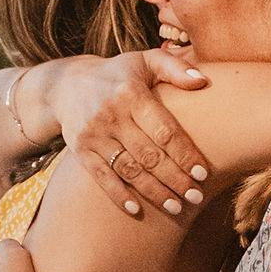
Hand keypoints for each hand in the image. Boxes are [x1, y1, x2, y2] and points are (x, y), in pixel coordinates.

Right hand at [53, 51, 210, 219]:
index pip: (164, 130)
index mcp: (132, 93)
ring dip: (154, 192)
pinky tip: (137, 210)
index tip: (203, 174)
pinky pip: (101, 177)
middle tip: (196, 197)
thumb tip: (204, 81)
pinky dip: (119, 195)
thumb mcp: (145, 61)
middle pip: (149, 155)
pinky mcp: (80, 150)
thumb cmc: (118, 74)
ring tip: (176, 208)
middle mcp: (111, 114)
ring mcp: (94, 134)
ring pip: (129, 170)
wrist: (66, 84)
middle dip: (175, 179)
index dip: (185, 154)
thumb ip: (175, 68)